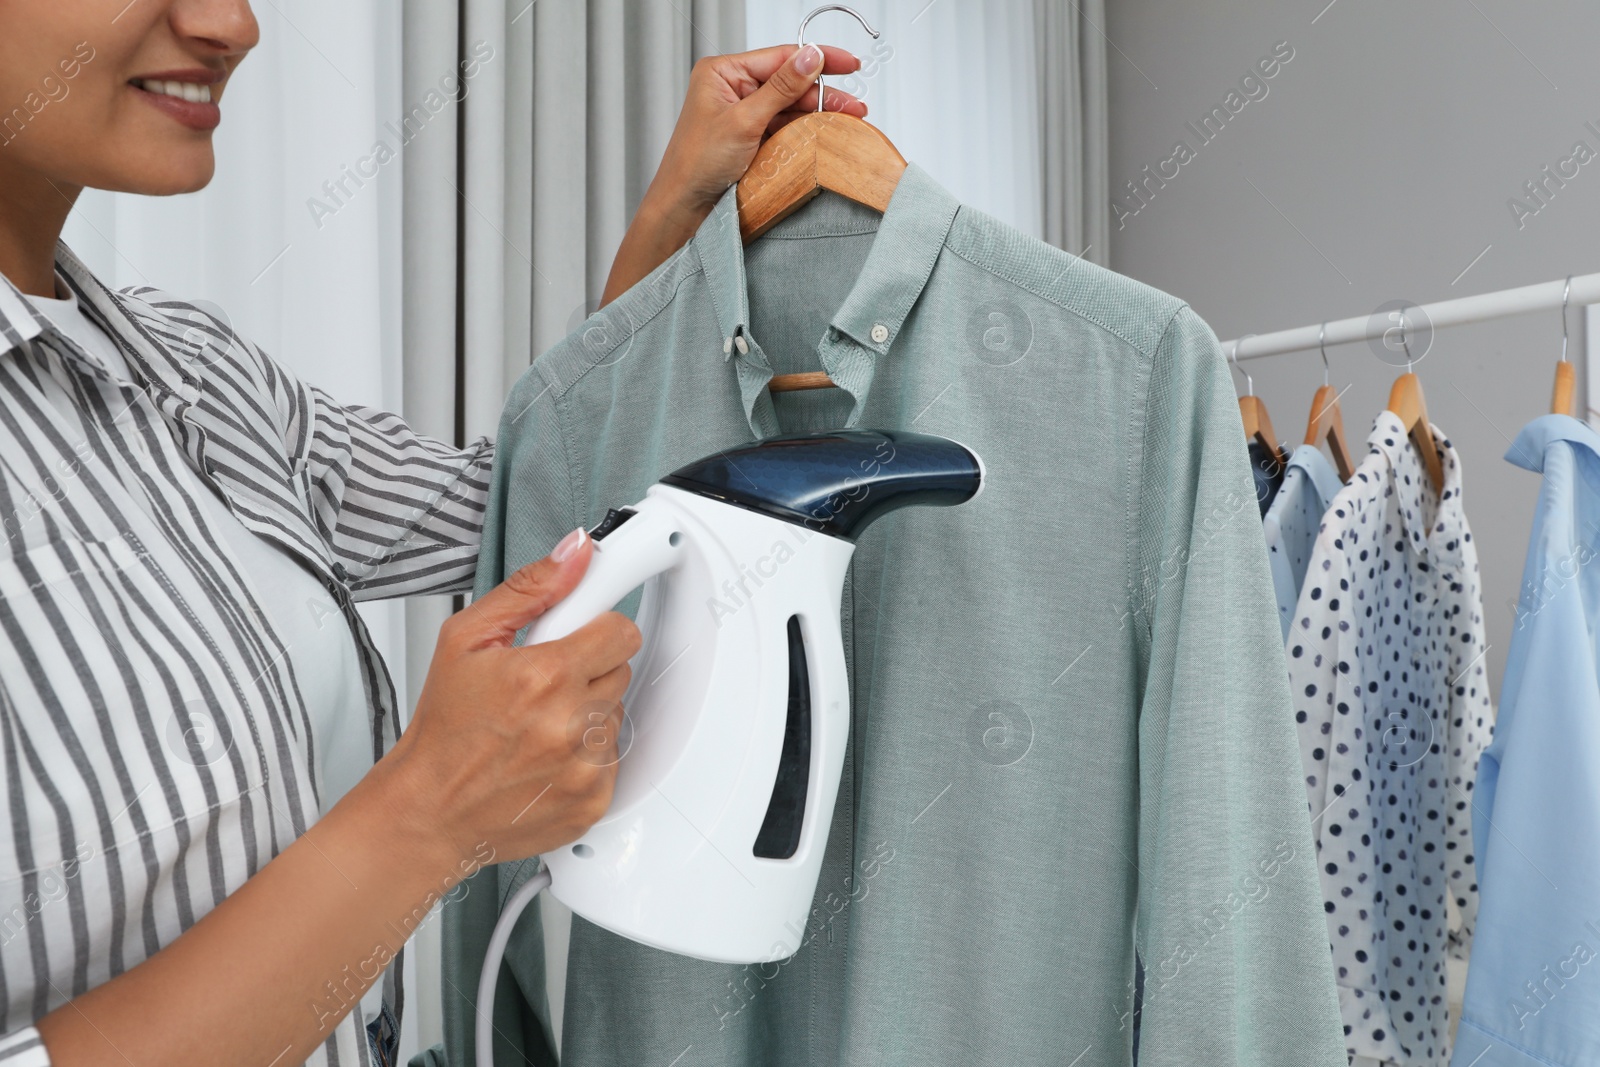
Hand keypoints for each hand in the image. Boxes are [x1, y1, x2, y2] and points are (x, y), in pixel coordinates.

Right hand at [386, 527, 641, 870]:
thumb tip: (577, 552)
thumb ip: (529, 589)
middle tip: (542, 685)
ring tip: (538, 723)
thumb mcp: (466, 640)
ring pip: (617, 713)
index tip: (575, 638)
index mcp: (545, 676)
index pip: (621, 632)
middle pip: (620, 671)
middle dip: (587, 670)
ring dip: (586, 713)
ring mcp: (585, 767)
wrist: (430, 809)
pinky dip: (585, 754)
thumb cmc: (444, 729)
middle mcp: (571, 724)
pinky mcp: (594, 800)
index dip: (595, 630)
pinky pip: (613, 757)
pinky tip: (546, 756)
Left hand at [601, 43, 868, 304]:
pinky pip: (785, 127)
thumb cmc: (695, 164)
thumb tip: (811, 57)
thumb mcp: (744, 120)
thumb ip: (781, 87)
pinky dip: (806, 130)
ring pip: (790, 106)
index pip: (779, 56)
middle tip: (855, 104)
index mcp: (722, 72)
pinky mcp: (751, 137)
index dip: (817, 58)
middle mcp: (732, 88)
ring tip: (849, 119)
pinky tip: (826, 131)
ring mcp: (743, 114)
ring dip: (819, 112)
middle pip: (789, 82)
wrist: (684, 208)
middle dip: (823, 92)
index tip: (848, 62)